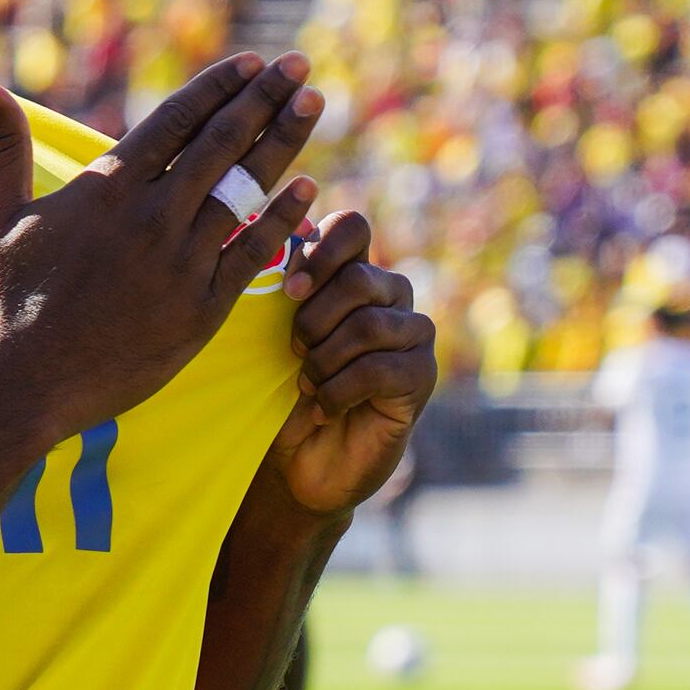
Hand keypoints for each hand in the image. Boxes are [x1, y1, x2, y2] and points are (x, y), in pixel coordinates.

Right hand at [0, 57, 324, 453]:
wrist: (19, 386)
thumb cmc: (3, 301)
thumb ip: (3, 147)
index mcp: (106, 189)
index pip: (177, 120)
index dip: (220, 86)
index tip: (255, 63)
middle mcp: (151, 217)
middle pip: (221, 142)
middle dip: (266, 99)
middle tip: (300, 67)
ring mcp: (180, 263)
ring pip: (247, 188)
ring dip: (284, 141)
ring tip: (313, 105)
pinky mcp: (201, 309)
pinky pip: (253, 252)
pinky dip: (284, 217)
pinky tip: (309, 188)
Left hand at [264, 209, 433, 516]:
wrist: (298, 461)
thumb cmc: (278, 392)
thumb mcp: (267, 336)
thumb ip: (279, 289)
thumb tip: (278, 236)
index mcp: (352, 273)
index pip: (351, 228)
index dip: (320, 251)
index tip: (289, 291)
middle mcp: (391, 295)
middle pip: (358, 279)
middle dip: (312, 321)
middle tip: (294, 355)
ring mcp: (412, 334)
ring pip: (368, 325)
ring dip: (323, 362)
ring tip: (308, 386)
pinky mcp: (421, 375)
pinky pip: (379, 369)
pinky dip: (338, 392)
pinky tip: (325, 408)